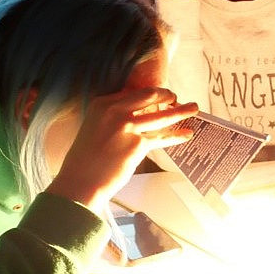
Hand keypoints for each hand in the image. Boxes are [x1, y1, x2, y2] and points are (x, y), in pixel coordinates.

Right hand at [47, 88, 197, 214]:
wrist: (80, 181)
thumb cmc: (87, 158)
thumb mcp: (95, 126)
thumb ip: (114, 117)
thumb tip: (140, 114)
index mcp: (102, 104)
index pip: (133, 92)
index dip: (150, 93)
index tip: (160, 95)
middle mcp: (115, 111)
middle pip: (149, 96)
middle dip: (167, 95)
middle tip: (176, 99)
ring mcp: (127, 127)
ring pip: (161, 116)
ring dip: (180, 111)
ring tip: (194, 108)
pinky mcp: (137, 145)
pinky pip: (162, 138)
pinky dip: (177, 136)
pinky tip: (187, 134)